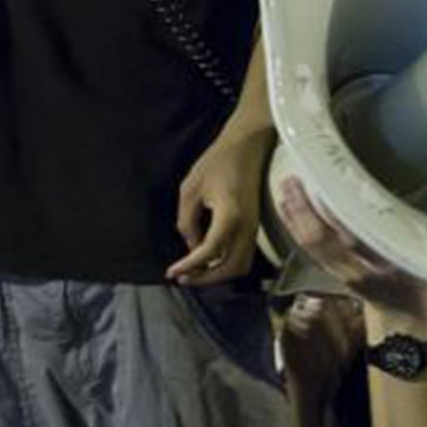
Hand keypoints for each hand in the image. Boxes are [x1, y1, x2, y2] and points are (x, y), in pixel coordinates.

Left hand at [167, 128, 268, 286]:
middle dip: (205, 278)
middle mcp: (247, 226)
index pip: (209, 251)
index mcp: (230, 215)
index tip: (171, 272)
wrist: (247, 147)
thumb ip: (187, 221)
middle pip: (230, 268)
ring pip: (240, 266)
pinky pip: (243, 256)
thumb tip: (191, 246)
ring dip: (218, 274)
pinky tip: (207, 260)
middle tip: (182, 277)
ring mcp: (254, 228)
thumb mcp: (190, 189)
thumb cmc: (217, 163)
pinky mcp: (254, 227)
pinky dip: (226, 265)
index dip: (189, 265)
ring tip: (194, 272)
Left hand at [274, 176, 426, 331]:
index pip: (350, 240)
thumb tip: (382, 201)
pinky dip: (296, 227)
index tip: (324, 187)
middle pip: (320, 240)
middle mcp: (353, 271)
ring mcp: (339, 273)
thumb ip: (403, 236)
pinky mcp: (331, 272)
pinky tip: (287, 209)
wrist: (403, 316)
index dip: (333, 215)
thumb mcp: (418, 261)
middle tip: (294, 181)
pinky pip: (308, 248)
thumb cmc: (415, 285)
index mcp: (379, 268)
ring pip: (310, 244)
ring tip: (286, 189)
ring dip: (296, 216)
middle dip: (304, 210)